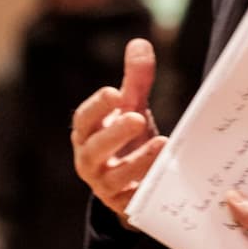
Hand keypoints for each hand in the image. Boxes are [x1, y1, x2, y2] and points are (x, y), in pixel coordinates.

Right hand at [71, 38, 166, 220]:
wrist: (129, 181)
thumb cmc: (126, 136)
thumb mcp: (131, 107)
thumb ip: (135, 79)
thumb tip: (140, 43)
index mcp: (87, 133)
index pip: (84, 119)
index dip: (97, 107)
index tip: (114, 93)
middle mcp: (89, 160)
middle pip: (93, 149)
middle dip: (113, 134)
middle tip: (136, 117)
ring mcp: (104, 186)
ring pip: (114, 177)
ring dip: (137, 161)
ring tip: (162, 144)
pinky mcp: (122, 205)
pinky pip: (132, 202)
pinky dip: (145, 191)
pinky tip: (164, 179)